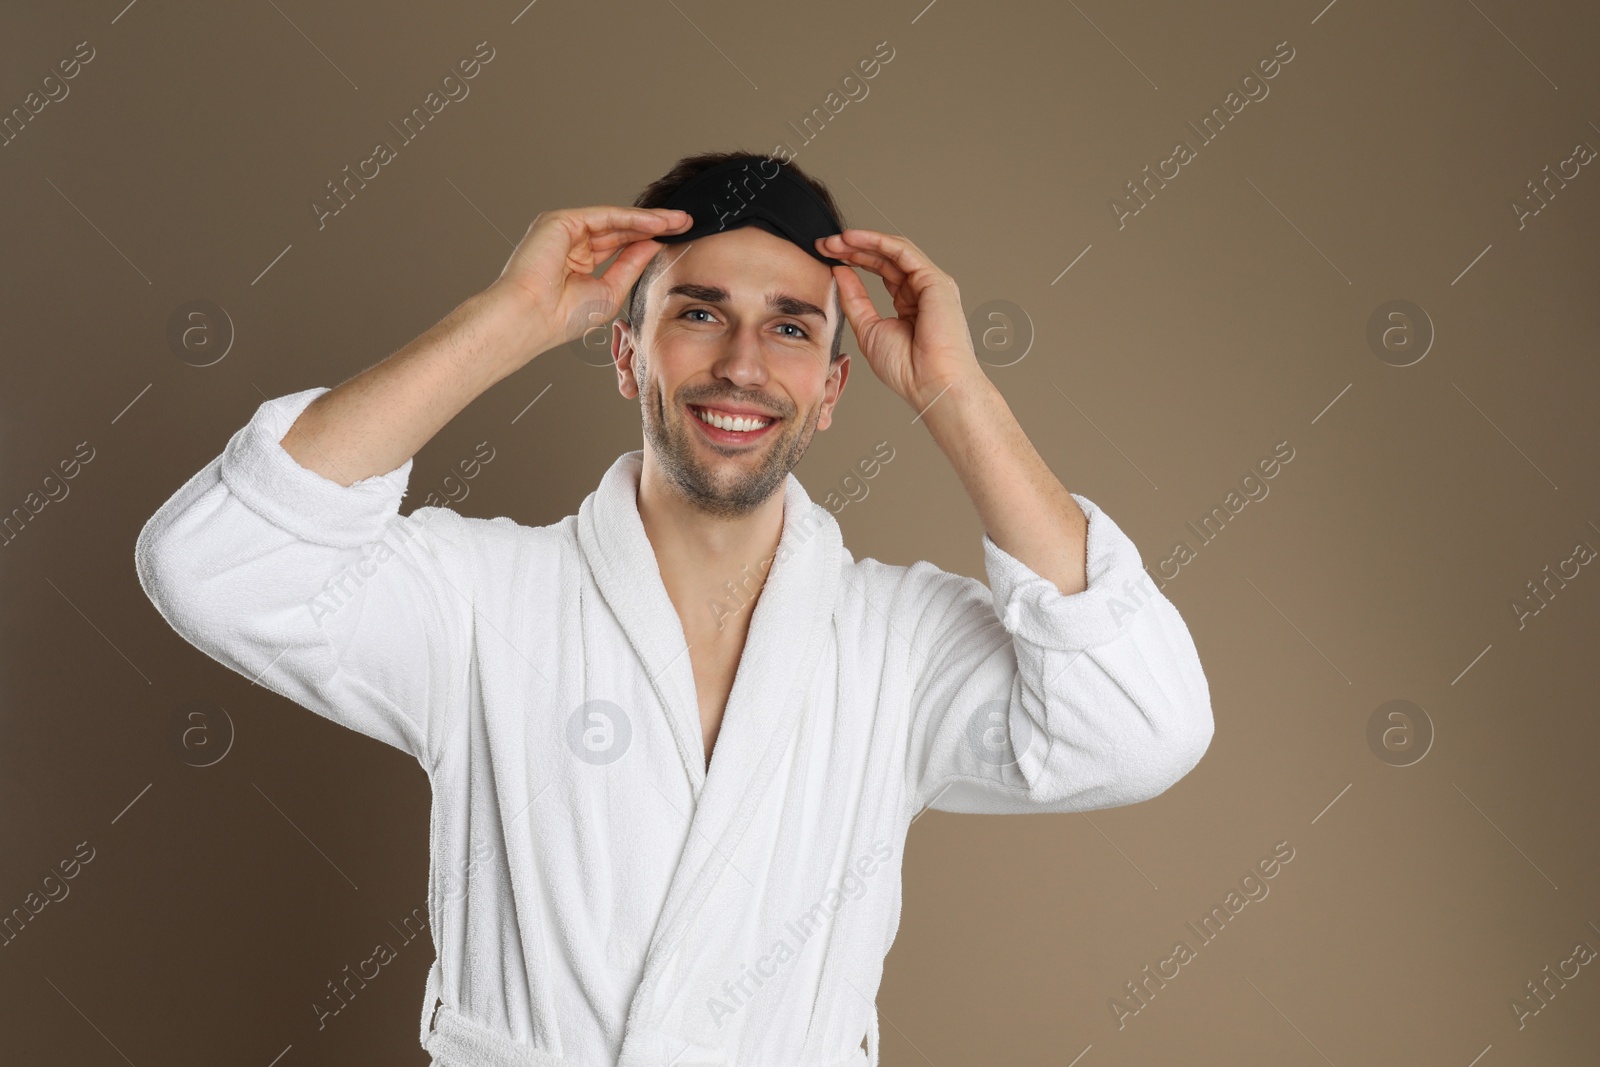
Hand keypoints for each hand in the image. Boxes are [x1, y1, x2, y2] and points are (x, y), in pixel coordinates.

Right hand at [486, 205, 692, 356]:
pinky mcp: (561, 221)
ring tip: (679, 221)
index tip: (678, 241)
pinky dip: (633, 219)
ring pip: (615, 220)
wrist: (530, 319)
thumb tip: (653, 245)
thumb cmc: (560, 317)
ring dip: (649, 220)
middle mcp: (571, 243)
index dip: (649, 242)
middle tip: (686, 223)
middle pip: (621, 229)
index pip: (620, 246)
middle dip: (655, 226)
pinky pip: (605, 216)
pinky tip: (657, 223)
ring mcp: (565, 230)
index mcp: (578, 262)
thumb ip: (630, 266)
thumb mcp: (609, 292)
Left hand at [816, 229, 983, 410]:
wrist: (931, 384)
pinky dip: (877, 242)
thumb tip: (840, 272)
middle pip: (886, 258)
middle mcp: (923, 290)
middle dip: (854, 248)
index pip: (881, 271)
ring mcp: (931, 283)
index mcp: (910, 304)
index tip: (827, 256)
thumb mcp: (868, 329)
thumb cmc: (908, 370)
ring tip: (835, 241)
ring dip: (862, 241)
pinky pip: (903, 251)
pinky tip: (853, 239)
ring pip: (893, 250)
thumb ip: (854, 299)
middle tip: (826, 244)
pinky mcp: (934, 279)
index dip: (854, 260)